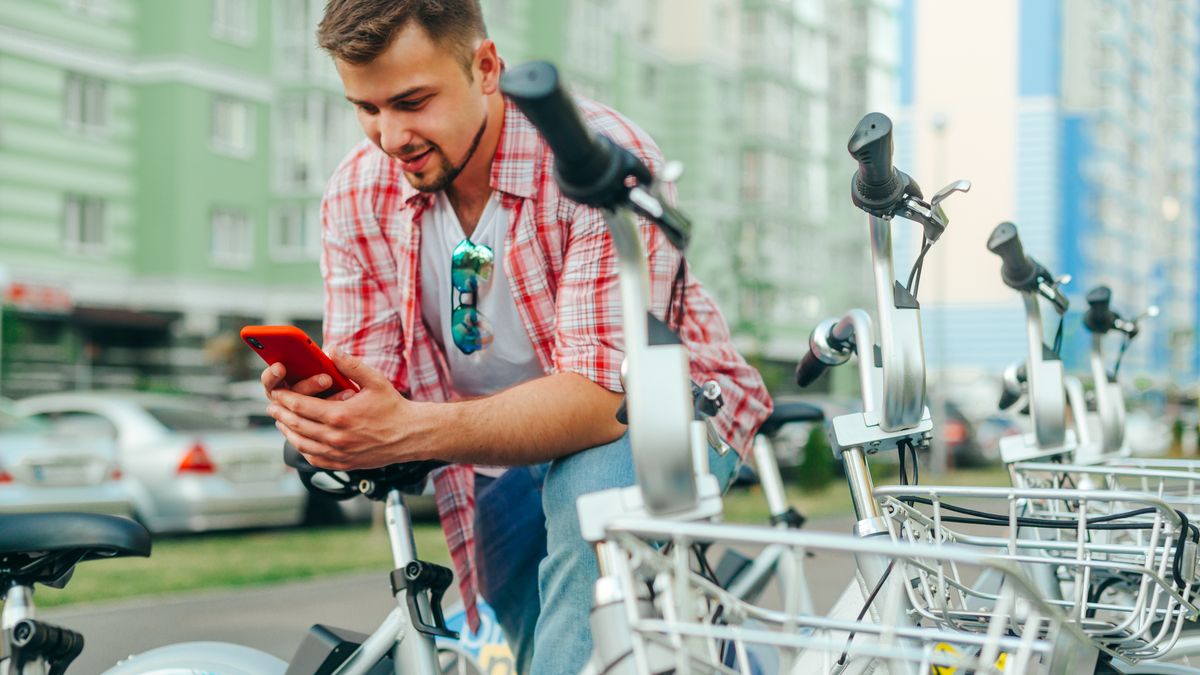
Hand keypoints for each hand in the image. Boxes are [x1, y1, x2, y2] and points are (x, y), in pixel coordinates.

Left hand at [267, 350, 426, 470]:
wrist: (410, 434)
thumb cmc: (394, 408)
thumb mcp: (374, 381)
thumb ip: (350, 365)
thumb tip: (331, 349)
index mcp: (340, 415)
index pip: (301, 406)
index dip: (285, 398)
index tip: (277, 393)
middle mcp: (336, 437)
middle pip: (296, 426)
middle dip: (280, 414)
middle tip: (273, 407)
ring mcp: (339, 453)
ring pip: (302, 445)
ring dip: (287, 433)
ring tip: (281, 423)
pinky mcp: (343, 463)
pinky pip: (314, 460)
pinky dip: (303, 450)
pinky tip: (300, 442)